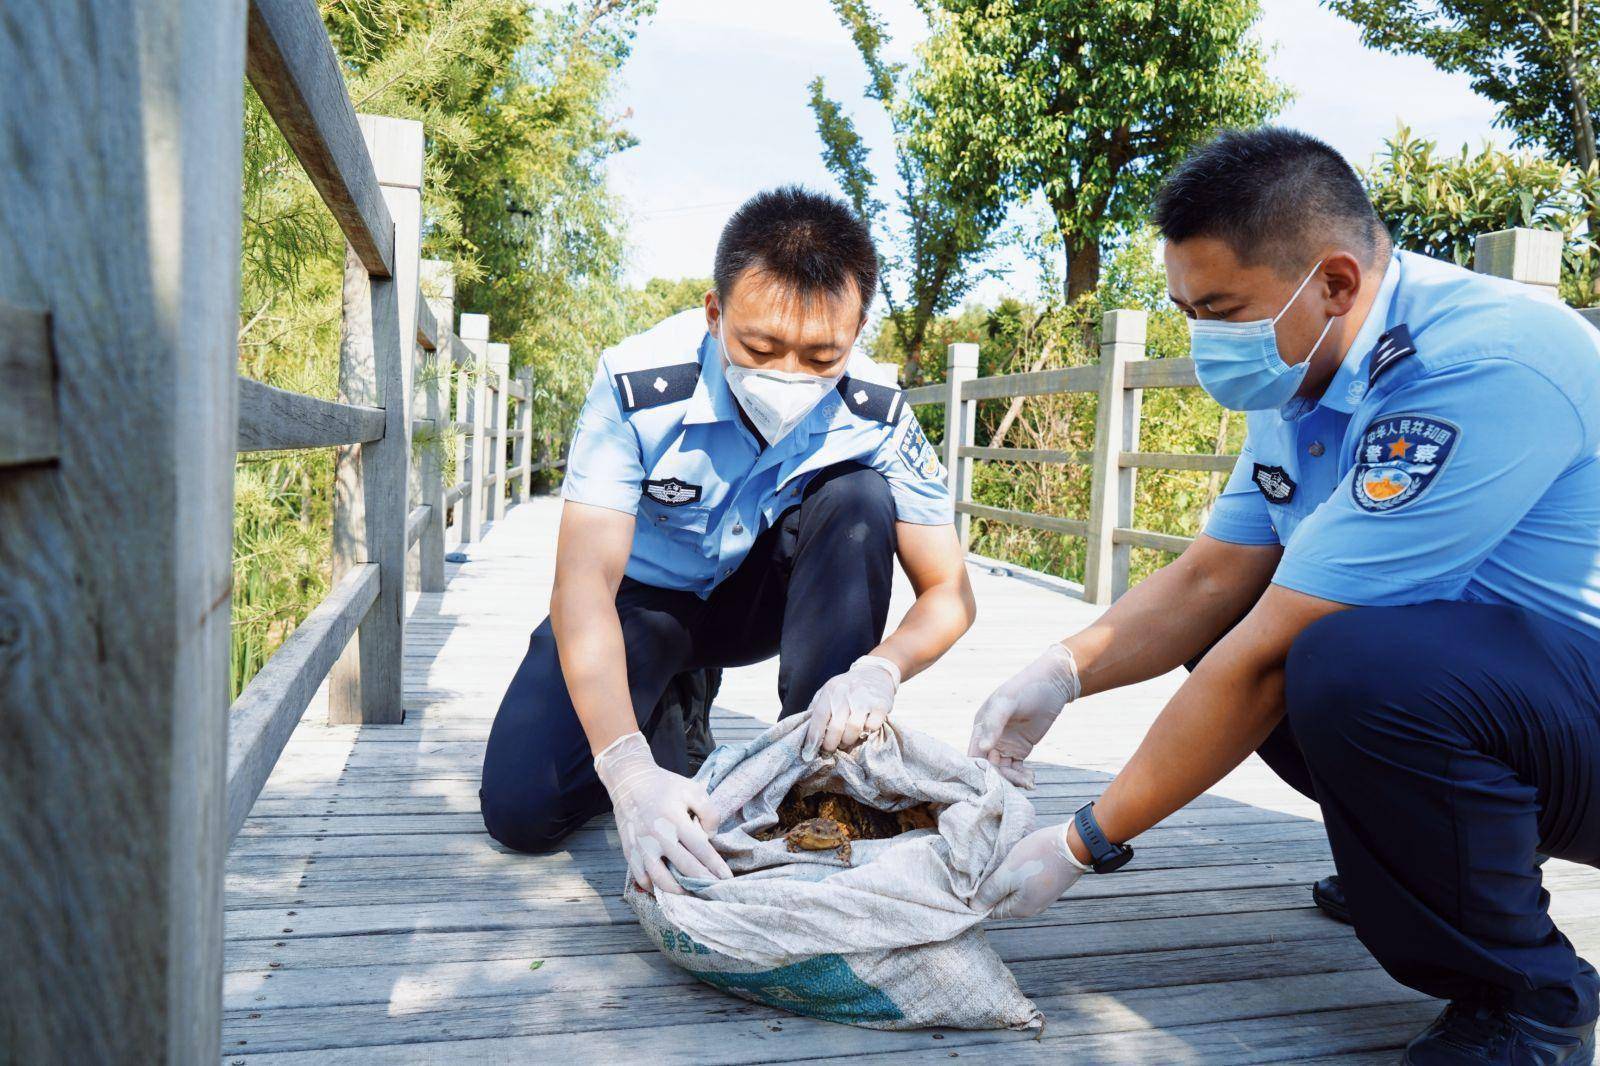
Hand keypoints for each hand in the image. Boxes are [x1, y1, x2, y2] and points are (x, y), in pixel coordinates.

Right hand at [593, 731, 732, 893]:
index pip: (701, 849)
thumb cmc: (665, 786)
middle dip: (703, 882)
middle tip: (716, 892)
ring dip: (679, 890)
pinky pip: (642, 878)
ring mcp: (641, 846)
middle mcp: (657, 836)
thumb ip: (709, 812)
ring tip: (691, 893)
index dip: (716, 866)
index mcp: (674, 819)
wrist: (629, 780)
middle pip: (684, 868)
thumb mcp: (693, 789)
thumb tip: (710, 837)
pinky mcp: (629, 852)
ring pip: (661, 879)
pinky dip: (654, 887)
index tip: (727, 879)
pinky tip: (667, 889)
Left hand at [801, 655, 900, 757]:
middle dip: (831, 744)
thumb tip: (805, 732)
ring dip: (848, 741)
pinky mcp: (880, 705)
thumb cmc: (847, 688)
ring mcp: (864, 699)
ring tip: (847, 741)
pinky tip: (864, 731)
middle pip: (835, 727)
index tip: (809, 753)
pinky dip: (867, 733)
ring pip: (853, 729)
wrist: (875, 672)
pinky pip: (872, 726)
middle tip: (831, 750)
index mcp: (830, 691)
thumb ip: (817, 708)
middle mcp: (846, 694)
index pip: (818, 717)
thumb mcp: (829, 691)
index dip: (813, 737)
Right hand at [968, 642, 1079, 787]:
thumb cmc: (1026, 689)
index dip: (980, 770)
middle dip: (1002, 778)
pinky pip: (1016, 768)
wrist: (1053, 684)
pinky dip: (1022, 776)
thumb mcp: (1007, 703)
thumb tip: (983, 748)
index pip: (974, 754)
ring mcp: (1005, 744)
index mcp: (981, 726)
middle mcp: (990, 738)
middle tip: (1020, 781)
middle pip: (989, 767)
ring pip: (1003, 771)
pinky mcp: (1020, 749)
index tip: (992, 782)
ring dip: (1013, 779)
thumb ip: (994, 724)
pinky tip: (1032, 778)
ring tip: (1029, 781)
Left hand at [974, 822, 1090, 918]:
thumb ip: (990, 891)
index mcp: (1022, 909)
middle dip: (991, 887)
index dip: (979, 898)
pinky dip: (1015, 873)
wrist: (1074, 844)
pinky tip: (1011, 860)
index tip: (971, 880)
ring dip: (1003, 878)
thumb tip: (974, 908)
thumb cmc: (1039, 858)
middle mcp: (1032, 907)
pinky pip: (1023, 882)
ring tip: (995, 862)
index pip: (991, 911)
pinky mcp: (1046, 882)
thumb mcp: (1009, 873)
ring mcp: (1041, 895)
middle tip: (981, 868)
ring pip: (1013, 890)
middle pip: (1002, 901)